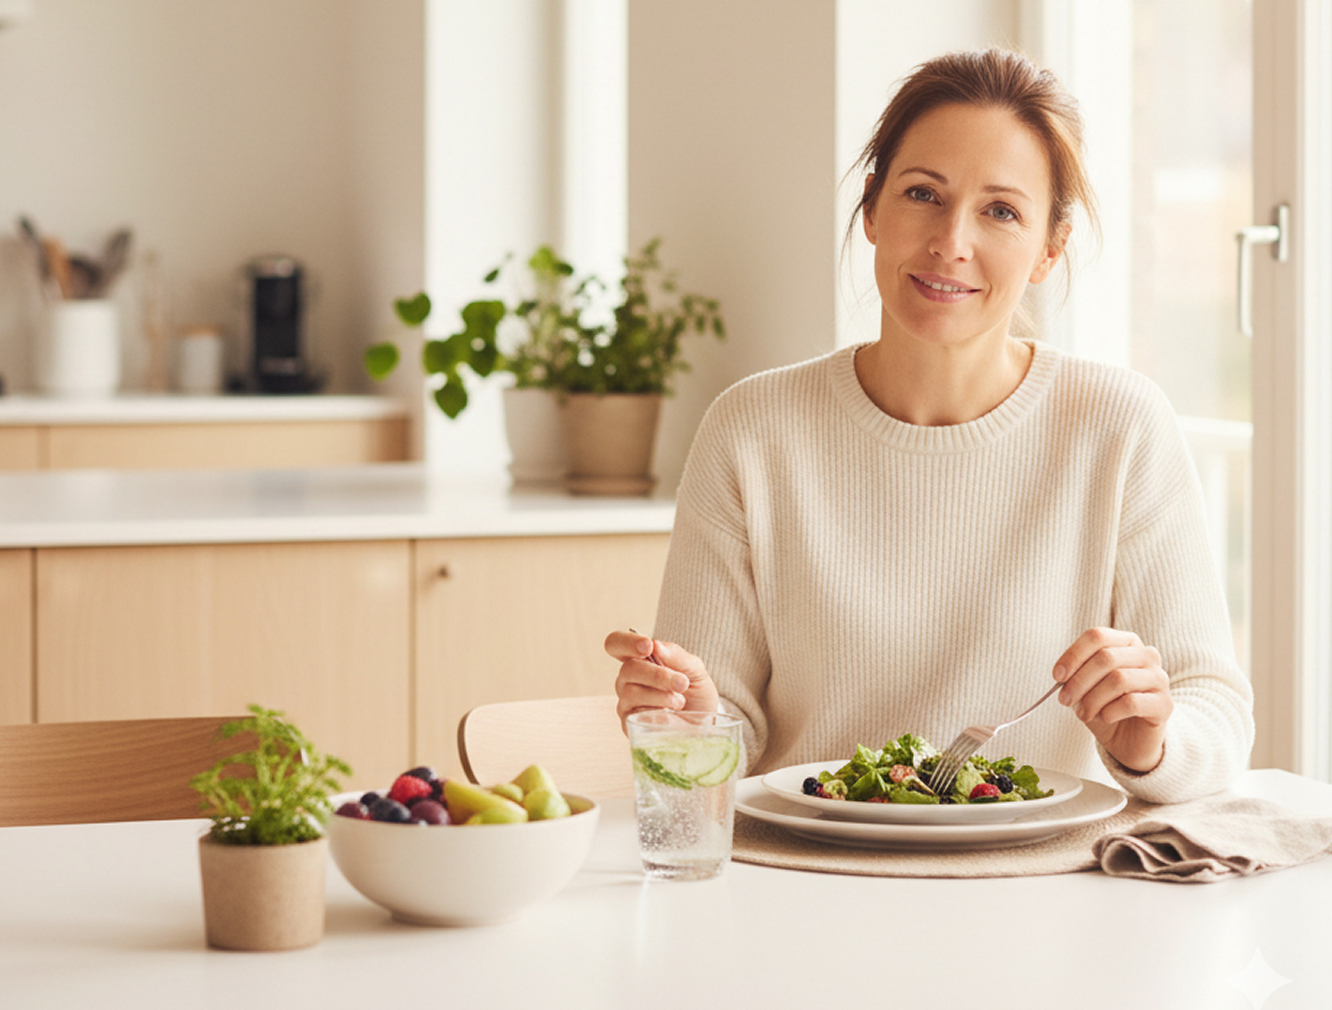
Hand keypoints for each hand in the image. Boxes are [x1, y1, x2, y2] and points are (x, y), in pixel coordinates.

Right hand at [605, 630, 719, 730]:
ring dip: (661, 696)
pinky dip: (657, 713)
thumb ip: (677, 656)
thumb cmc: (695, 692)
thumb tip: (656, 645)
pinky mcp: (629, 723)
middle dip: (658, 675)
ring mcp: (626, 701)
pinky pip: (635, 715)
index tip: (648, 646)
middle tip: (681, 683)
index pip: (617, 643)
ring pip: (631, 693)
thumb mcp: (694, 670)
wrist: (703, 722)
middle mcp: (628, 679)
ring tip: (680, 702)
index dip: (627, 642)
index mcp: (640, 659)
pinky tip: (670, 716)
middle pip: (628, 669)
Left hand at [1053, 627, 1173, 772]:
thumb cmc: (1106, 706)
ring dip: (1092, 699)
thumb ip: (1076, 675)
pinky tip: (1104, 717)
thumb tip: (1062, 676)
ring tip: (1083, 713)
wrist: (1131, 740)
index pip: (1097, 636)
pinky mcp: (1165, 704)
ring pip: (1118, 679)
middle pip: (1106, 657)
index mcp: (1126, 642)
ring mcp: (1159, 678)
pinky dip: (1110, 711)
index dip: (1073, 655)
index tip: (1057, 676)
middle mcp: (1147, 655)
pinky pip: (1131, 702)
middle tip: (1064, 700)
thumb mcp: (1086, 687)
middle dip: (1079, 681)